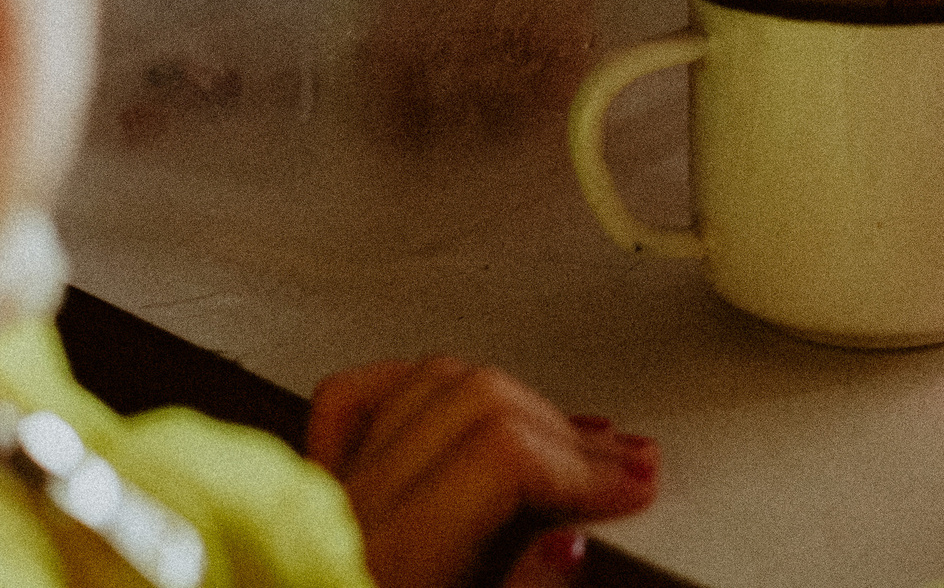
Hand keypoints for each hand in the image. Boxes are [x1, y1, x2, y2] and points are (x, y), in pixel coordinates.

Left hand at [307, 357, 657, 587]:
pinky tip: (468, 407)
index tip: (631, 488)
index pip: (500, 455)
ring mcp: (324, 493)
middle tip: (620, 470)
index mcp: (392, 560)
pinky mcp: (312, 491)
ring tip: (569, 440)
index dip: (581, 463)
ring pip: (430, 383)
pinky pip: (363, 397)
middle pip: (475, 403)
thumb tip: (566, 541)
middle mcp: (349, 514)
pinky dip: (428, 388)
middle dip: (565, 430)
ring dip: (516, 401)